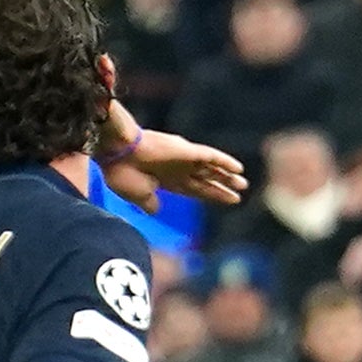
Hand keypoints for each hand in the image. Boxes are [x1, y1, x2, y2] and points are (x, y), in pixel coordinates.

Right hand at [104, 126, 247, 208]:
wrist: (118, 154)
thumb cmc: (123, 174)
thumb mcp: (138, 196)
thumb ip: (149, 203)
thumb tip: (156, 211)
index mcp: (167, 180)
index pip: (195, 189)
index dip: (211, 194)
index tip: (227, 200)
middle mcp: (178, 169)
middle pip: (206, 179)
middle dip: (222, 185)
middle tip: (240, 191)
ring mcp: (184, 159)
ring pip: (211, 168)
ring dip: (227, 175)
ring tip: (243, 183)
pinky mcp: (187, 151)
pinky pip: (211, 156)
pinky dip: (225, 162)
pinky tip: (239, 168)